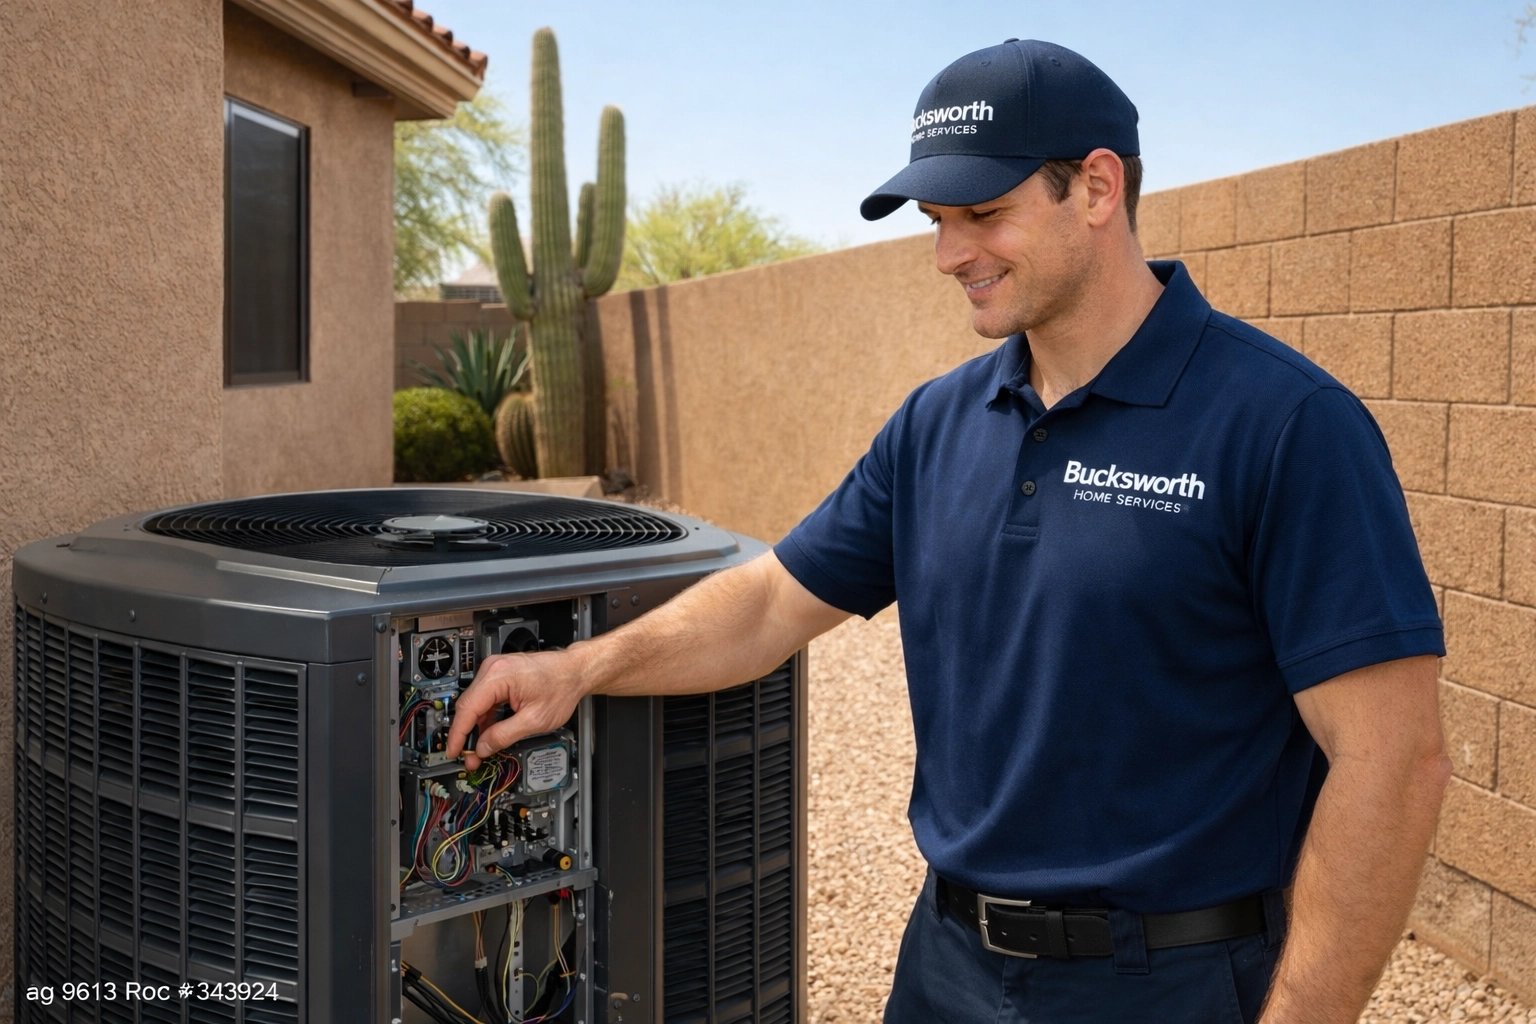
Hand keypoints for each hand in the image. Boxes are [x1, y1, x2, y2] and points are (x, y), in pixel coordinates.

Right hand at [445, 647, 589, 768]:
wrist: (575, 671)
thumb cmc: (562, 687)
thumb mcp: (534, 720)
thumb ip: (504, 735)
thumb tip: (483, 747)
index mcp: (499, 676)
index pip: (467, 708)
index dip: (458, 735)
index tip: (454, 752)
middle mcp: (493, 669)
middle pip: (468, 706)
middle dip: (467, 734)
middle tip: (470, 757)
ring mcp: (495, 670)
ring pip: (475, 704)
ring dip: (476, 727)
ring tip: (481, 748)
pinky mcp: (499, 675)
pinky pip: (485, 699)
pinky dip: (485, 716)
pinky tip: (489, 732)